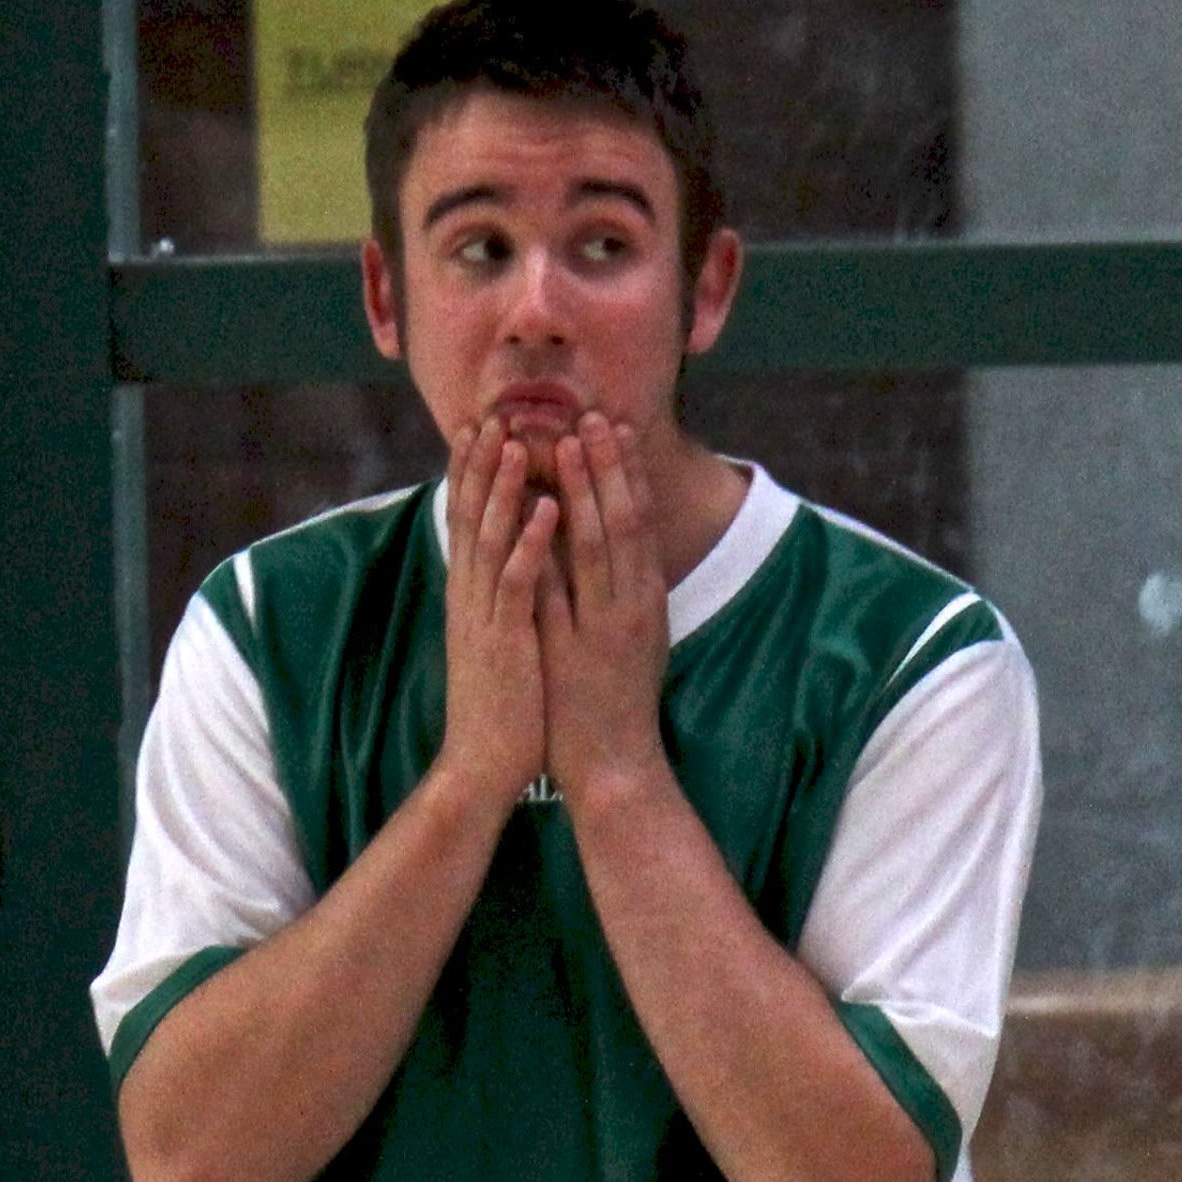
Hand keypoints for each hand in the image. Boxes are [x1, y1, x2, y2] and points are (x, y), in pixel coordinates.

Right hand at [436, 419, 558, 811]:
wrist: (483, 764)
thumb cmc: (501, 701)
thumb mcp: (495, 636)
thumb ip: (495, 594)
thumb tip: (499, 556)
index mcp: (471, 595)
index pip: (467, 520)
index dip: (471, 472)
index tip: (480, 425)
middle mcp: (470, 598)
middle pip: (471, 517)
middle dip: (482, 464)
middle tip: (492, 414)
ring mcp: (485, 618)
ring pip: (492, 540)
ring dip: (505, 488)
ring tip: (519, 442)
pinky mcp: (505, 642)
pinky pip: (519, 583)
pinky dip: (531, 543)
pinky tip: (546, 509)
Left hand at [538, 413, 671, 806]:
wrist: (617, 765)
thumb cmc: (619, 700)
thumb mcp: (633, 636)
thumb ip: (624, 589)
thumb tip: (609, 540)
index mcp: (645, 599)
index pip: (639, 521)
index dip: (626, 472)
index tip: (612, 427)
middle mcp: (632, 605)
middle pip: (623, 521)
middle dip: (606, 465)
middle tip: (592, 416)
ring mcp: (604, 626)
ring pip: (597, 545)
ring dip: (581, 491)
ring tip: (565, 443)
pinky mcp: (574, 650)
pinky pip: (558, 591)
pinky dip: (548, 549)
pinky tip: (536, 513)